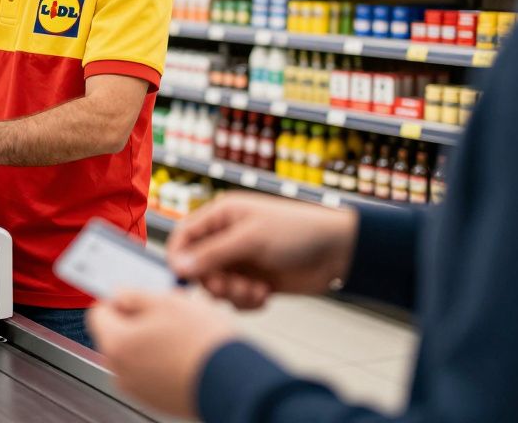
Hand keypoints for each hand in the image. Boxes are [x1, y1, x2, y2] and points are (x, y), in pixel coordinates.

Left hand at [87, 290, 237, 418]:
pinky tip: (183, 354)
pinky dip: (159, 362)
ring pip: (132, 354)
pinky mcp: (154, 400)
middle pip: (114, 335)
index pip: (98, 312)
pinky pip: (147, 373)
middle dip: (134, 321)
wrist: (234, 382)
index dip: (117, 300)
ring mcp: (137, 389)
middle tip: (163, 314)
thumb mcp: (167, 302)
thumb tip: (119, 294)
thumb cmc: (204, 343)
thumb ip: (134, 295)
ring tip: (179, 334)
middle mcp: (120, 370)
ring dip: (148, 341)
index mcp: (116, 343)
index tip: (133, 298)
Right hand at [167, 193, 358, 308]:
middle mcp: (227, 239)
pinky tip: (264, 295)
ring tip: (254, 290)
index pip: (183, 236)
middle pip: (197, 266)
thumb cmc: (297, 231)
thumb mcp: (251, 239)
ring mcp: (241, 262)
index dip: (178, 256)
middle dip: (212, 281)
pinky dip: (246, 301)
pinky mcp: (254, 282)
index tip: (182, 277)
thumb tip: (178, 266)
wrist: (339, 252)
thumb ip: (212, 253)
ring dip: (232, 294)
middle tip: (230, 286)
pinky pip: (235, 299)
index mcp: (221, 217)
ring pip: (216, 286)